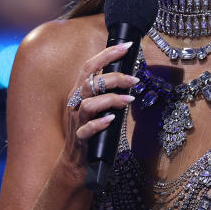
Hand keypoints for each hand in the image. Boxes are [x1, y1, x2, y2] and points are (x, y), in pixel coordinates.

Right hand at [63, 41, 136, 161]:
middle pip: (89, 81)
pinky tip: (112, 120)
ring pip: (89, 103)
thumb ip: (108, 93)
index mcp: (80, 92)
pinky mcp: (80, 138)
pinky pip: (87, 128)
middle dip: (113, 76)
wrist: (77, 162)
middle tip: (134, 79)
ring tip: (128, 99)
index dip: (108, 54)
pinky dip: (100, 122)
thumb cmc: (92, 131)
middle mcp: (76, 103)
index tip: (127, 46)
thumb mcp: (99, 107)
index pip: (90, 66)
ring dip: (111, 99)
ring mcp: (77, 121)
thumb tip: (129, 77)